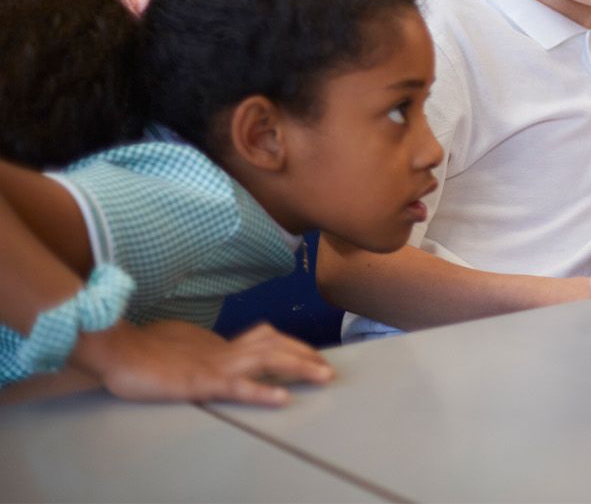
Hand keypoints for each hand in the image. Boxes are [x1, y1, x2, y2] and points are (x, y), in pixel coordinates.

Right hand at [72, 320, 332, 405]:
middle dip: (304, 354)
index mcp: (217, 343)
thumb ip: (195, 350)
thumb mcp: (177, 346)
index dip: (289, 344)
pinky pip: (239, 387)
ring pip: (268, 359)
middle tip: (328, 367)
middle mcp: (223, 350)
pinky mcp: (201, 383)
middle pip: (274, 344)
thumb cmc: (140, 347)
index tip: (309, 352)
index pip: (263, 338)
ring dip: (299, 366)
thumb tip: (199, 352)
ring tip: (324, 376)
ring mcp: (215, 365)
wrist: (117, 347)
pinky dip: (263, 392)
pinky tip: (282, 398)